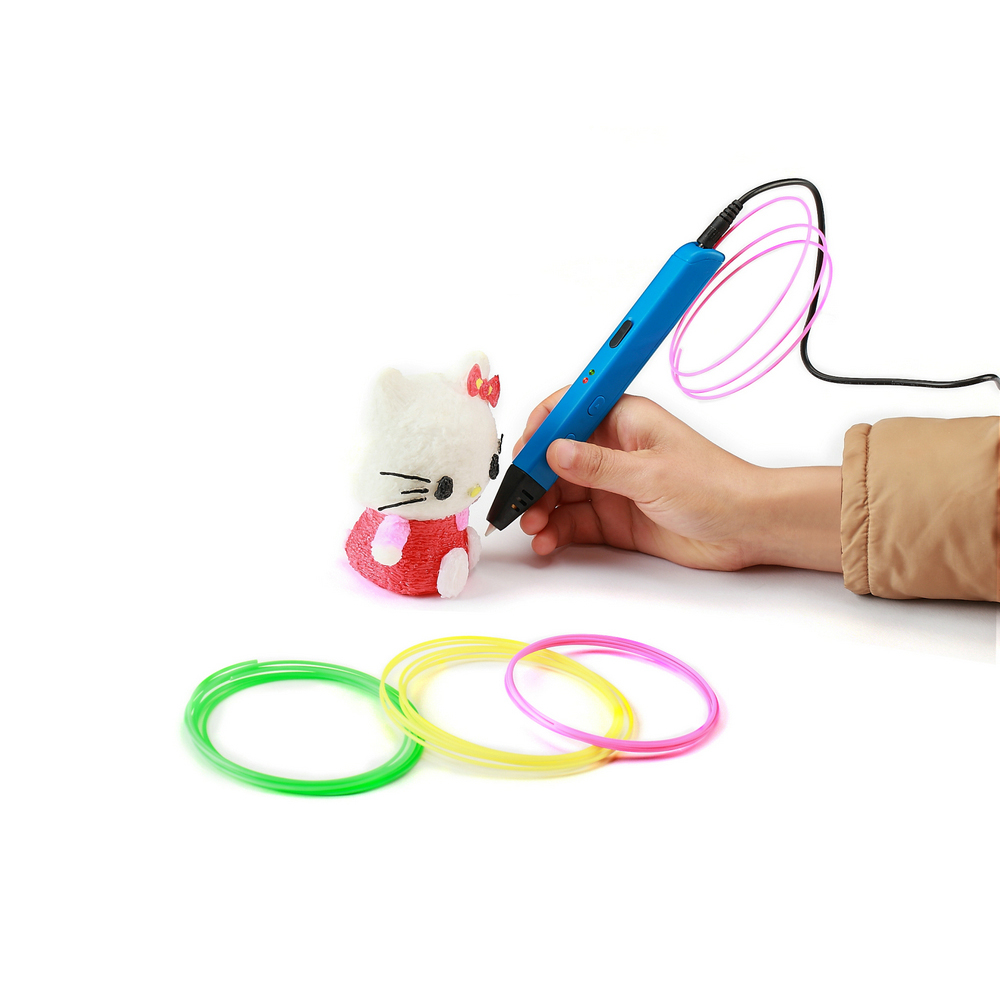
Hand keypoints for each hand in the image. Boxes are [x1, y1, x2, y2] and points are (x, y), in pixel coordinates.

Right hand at [513, 390, 841, 572]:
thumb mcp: (651, 474)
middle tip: (520, 502)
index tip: (523, 455)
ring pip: (560, 493)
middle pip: (555, 457)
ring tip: (534, 528)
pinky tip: (548, 542)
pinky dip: (556, 531)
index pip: (567, 410)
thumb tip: (554, 450)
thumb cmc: (715, 487)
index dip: (540, 429)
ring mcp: (611, 485)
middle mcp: (612, 449)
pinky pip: (573, 522)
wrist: (748, 529)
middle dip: (533, 479)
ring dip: (541, 509)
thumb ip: (597, 466)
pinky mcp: (614, 518)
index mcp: (623, 419)